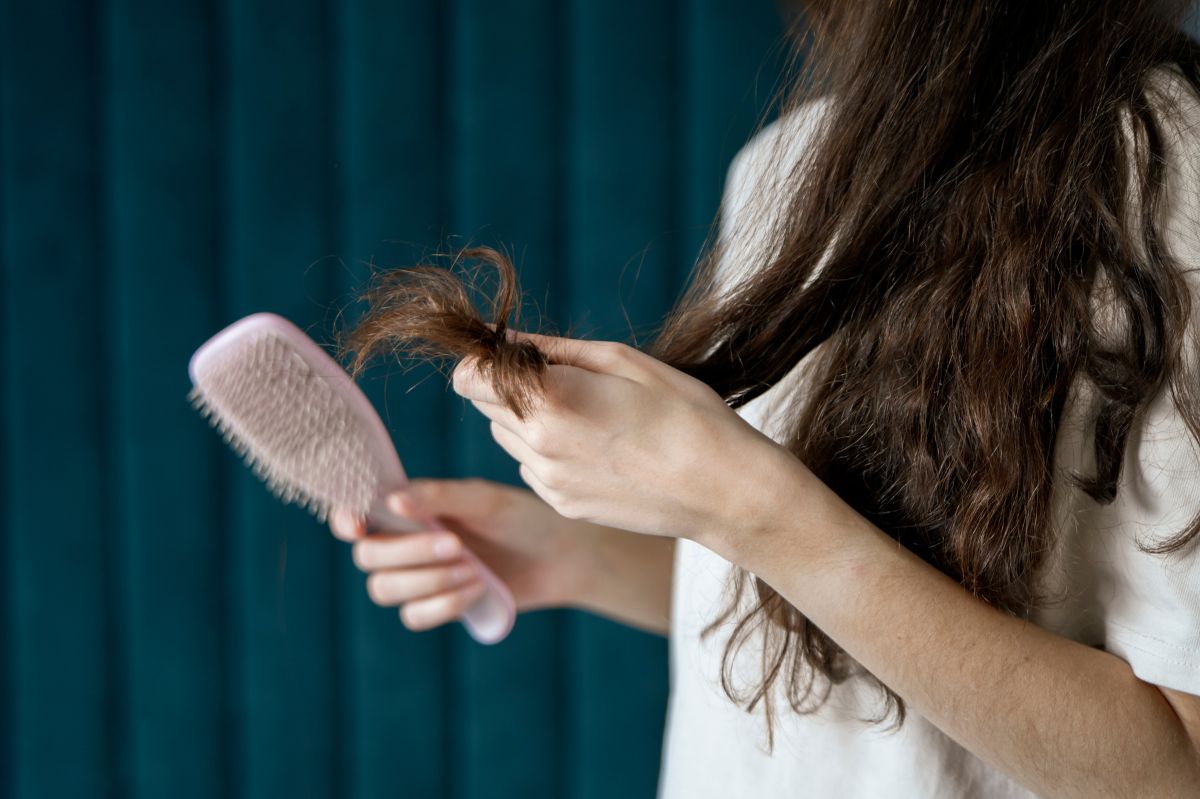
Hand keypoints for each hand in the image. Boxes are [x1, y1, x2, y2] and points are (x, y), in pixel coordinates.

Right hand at [328, 478, 590, 631]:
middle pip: (368, 558)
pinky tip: (476, 589)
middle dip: (408, 553)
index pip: (358, 515)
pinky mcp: (437, 606)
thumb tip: (392, 501)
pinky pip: (414, 617)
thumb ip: (439, 496)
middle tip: (457, 545)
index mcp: (409, 508)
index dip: (347, 520)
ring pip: (385, 590)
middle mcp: (404, 542)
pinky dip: (442, 605)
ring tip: (472, 568)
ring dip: (428, 581)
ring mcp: (419, 577)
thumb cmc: (521, 517)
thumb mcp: (484, 499)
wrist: (561, 556)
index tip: (358, 526)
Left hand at [451, 331, 791, 544]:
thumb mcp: (625, 361)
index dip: (484, 361)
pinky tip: (596, 447)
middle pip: (484, 405)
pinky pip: (531, 468)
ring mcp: (549, 481)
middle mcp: (540, 445)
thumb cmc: (686, 413)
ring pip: (506, 437)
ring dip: (526, 420)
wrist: (723, 490)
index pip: (469, 377)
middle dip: (506, 386)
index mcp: (553, 399)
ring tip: (586, 415)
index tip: (514, 355)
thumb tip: (508, 340)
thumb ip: (555, 349)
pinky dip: (547, 453)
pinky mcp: (563, 506)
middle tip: (563, 380)